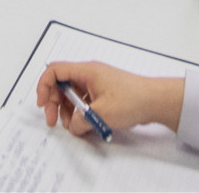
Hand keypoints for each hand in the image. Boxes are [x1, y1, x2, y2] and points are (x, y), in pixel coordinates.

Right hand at [35, 62, 183, 136]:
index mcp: (87, 71)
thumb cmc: (132, 100)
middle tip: (54, 121)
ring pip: (72, 95)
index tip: (42, 104)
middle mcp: (90, 74)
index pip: (55, 71)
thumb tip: (73, 126)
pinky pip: (84, 101)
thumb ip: (80, 122)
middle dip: (54, 103)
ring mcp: (97, 84)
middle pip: (61, 85)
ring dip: (68, 111)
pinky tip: (85, 126)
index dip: (44, 86)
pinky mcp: (104, 94)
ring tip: (74, 127)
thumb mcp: (101, 114)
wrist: (156, 101)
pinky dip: (81, 113)